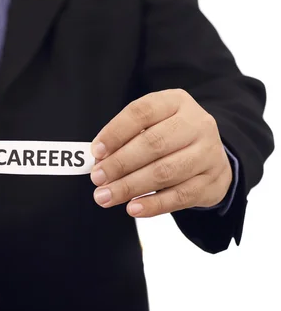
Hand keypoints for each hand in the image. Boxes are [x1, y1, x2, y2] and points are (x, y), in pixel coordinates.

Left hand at [90, 89, 232, 217]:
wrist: (211, 156)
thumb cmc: (170, 138)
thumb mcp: (150, 126)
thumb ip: (125, 139)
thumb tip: (100, 161)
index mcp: (176, 102)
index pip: (142, 112)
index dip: (116, 132)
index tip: (96, 151)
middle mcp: (196, 124)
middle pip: (153, 144)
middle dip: (120, 163)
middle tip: (97, 178)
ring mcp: (208, 153)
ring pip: (165, 172)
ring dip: (130, 186)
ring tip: (106, 196)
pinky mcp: (213, 181)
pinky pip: (180, 196)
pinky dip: (153, 204)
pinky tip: (132, 208)